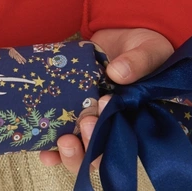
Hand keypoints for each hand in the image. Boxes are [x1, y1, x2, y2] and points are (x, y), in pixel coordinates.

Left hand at [38, 27, 173, 174]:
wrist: (122, 34)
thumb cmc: (143, 46)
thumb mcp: (149, 49)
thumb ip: (138, 61)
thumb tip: (117, 73)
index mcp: (135, 118)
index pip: (126, 145)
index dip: (114, 142)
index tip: (106, 111)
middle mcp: (111, 125)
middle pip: (100, 156)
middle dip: (90, 149)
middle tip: (87, 123)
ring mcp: (90, 119)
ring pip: (80, 150)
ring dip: (70, 153)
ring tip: (63, 140)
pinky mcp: (70, 109)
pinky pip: (59, 132)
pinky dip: (49, 145)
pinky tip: (42, 150)